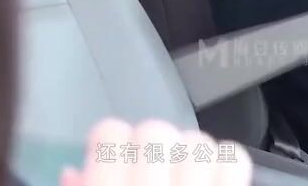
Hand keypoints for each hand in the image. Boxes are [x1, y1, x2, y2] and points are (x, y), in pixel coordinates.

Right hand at [59, 118, 252, 185]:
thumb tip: (73, 172)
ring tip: (181, 173)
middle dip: (149, 144)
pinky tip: (213, 177)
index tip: (108, 150)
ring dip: (188, 154)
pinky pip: (235, 160)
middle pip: (156, 131)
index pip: (110, 133)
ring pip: (197, 142)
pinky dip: (225, 163)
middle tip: (146, 165)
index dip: (107, 138)